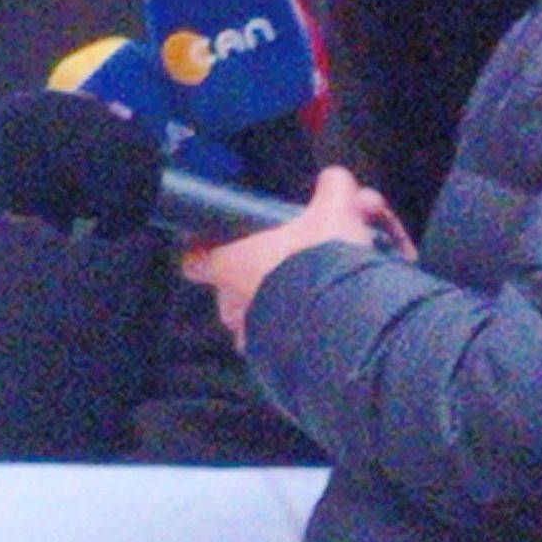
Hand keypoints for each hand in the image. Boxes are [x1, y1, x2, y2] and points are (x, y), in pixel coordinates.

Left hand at [179, 166, 403, 348]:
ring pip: (257, 321)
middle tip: (285, 265)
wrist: (346, 324)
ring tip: (314, 294)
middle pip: (229, 292)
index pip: (196, 260)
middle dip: (255, 279)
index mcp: (234, 265)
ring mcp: (257, 337)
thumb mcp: (334, 213)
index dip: (200, 251)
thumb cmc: (323, 264)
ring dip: (281, 306)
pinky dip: (301, 334)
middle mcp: (237, 304)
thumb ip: (332, 191)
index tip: (206, 244)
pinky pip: (284, 347)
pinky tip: (330, 321)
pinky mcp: (283, 363)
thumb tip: (335, 179)